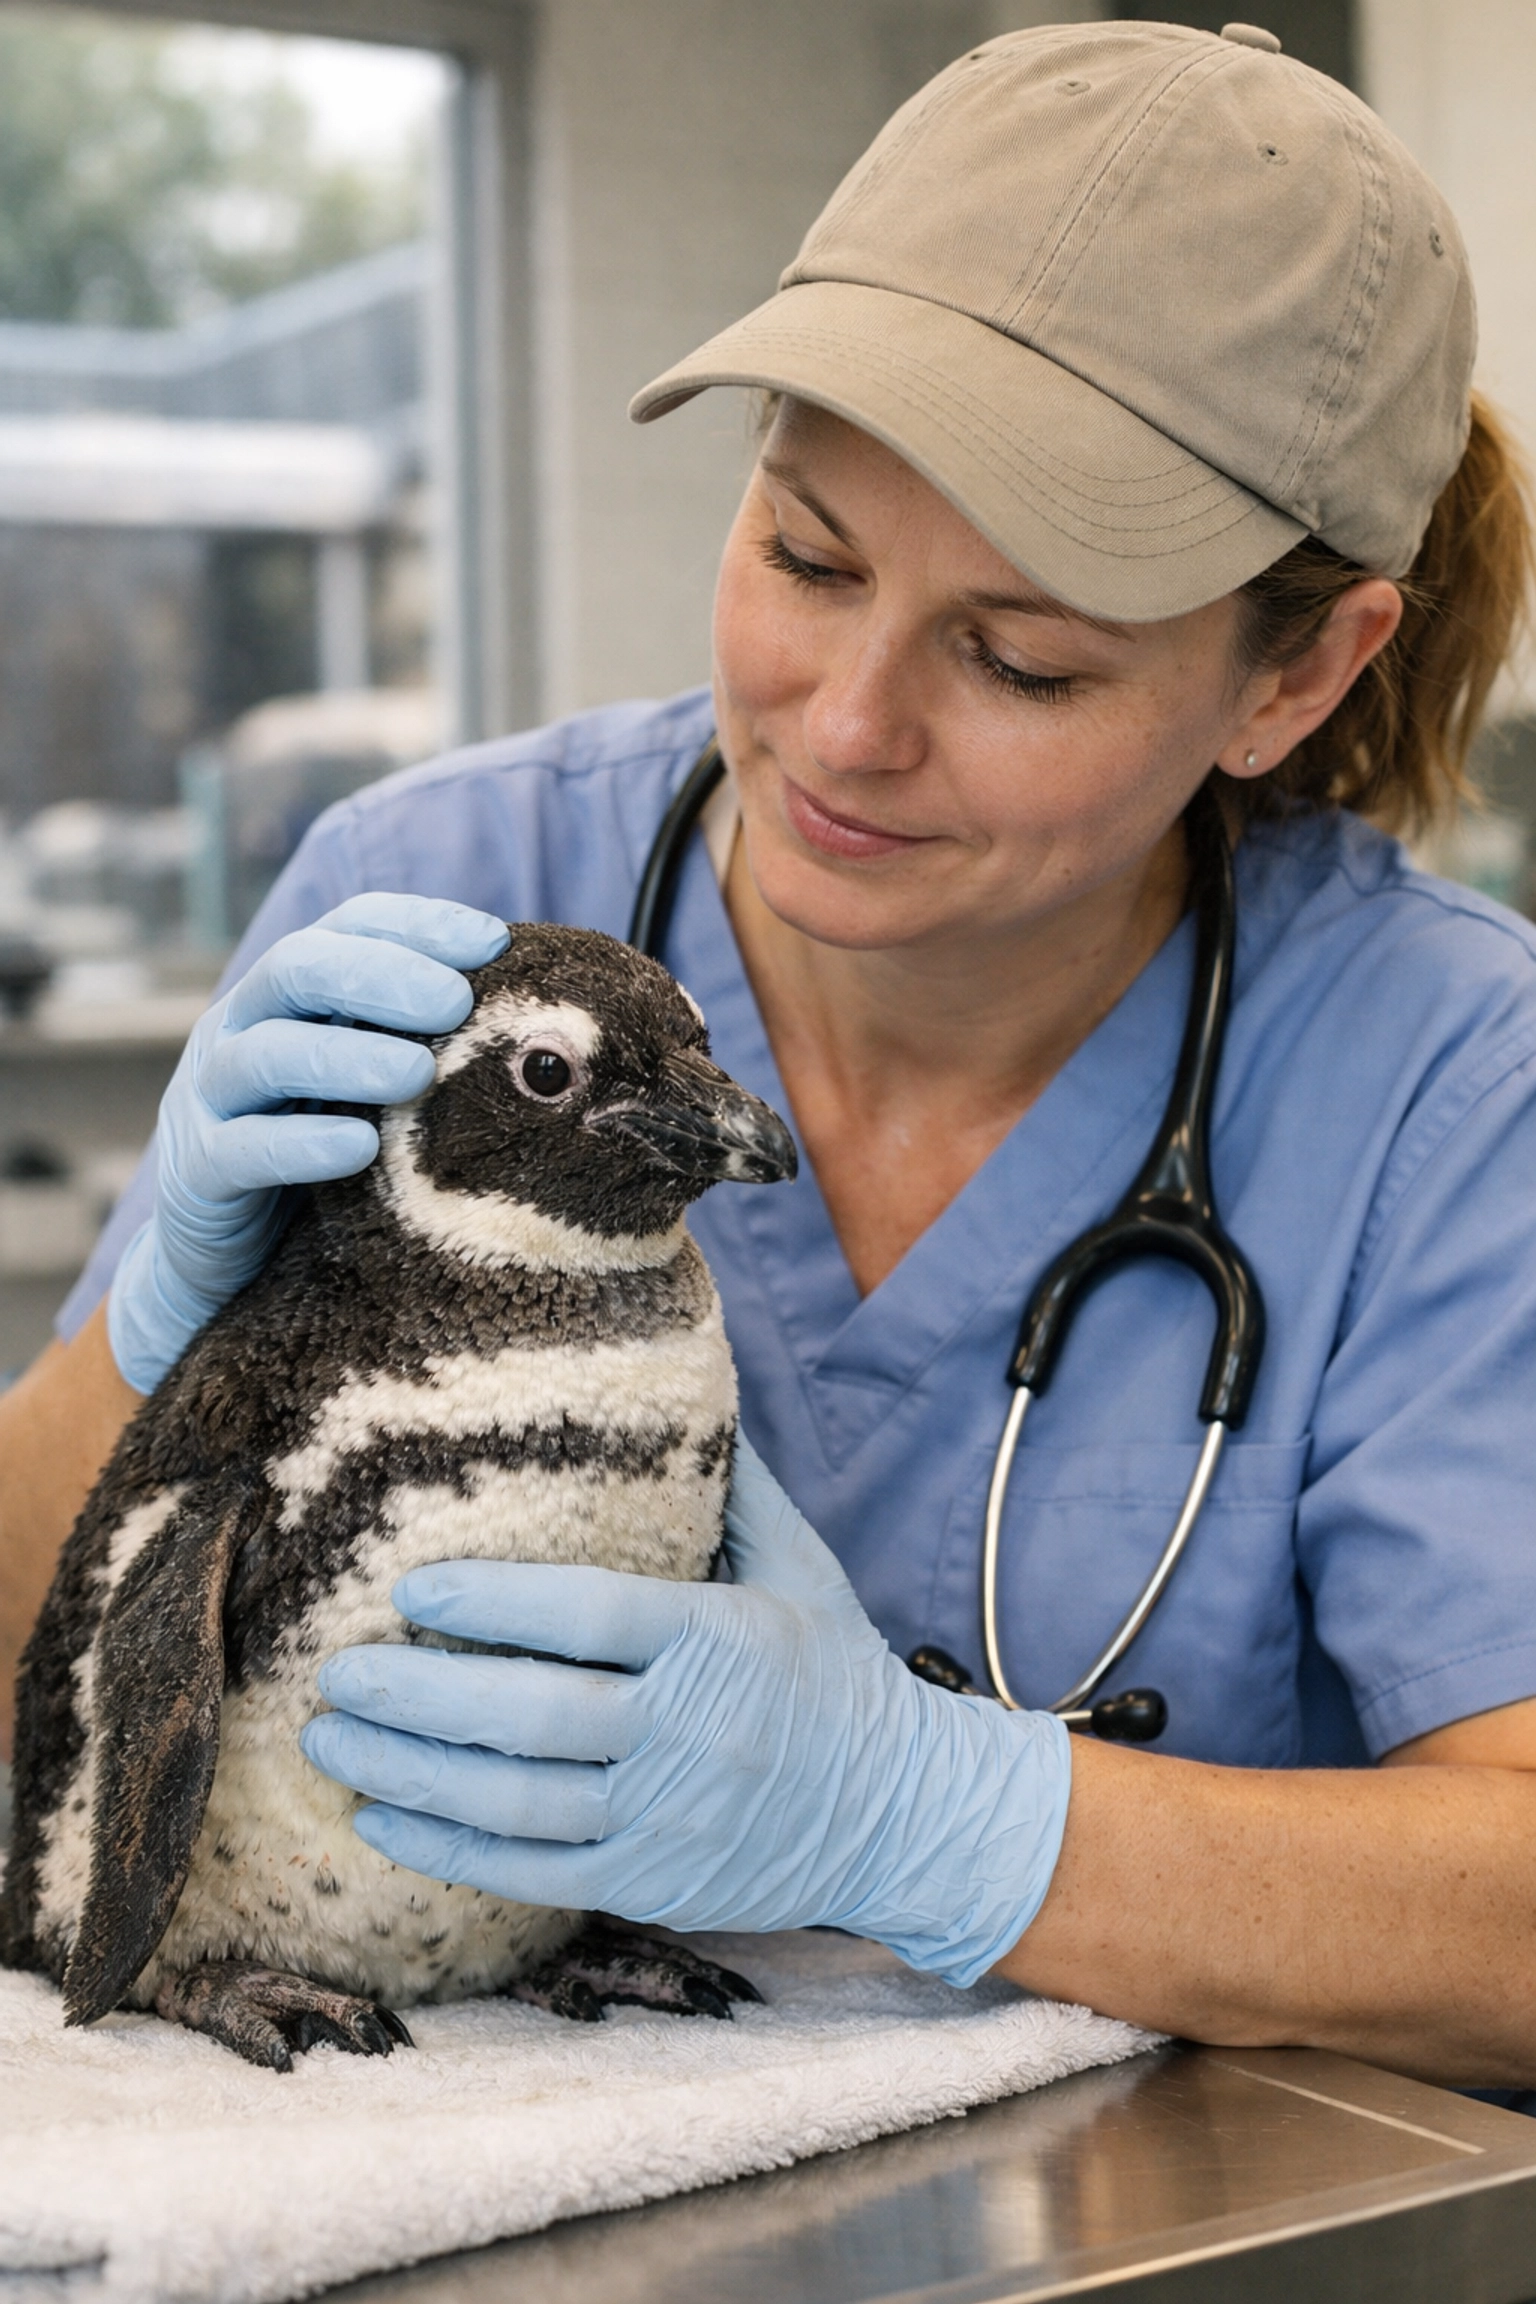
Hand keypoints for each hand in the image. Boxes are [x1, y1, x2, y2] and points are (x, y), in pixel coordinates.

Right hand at [108, 893, 508, 1392]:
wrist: (232, 1261)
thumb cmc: (333, 1161)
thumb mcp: (381, 1093)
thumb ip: (431, 1049)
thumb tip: (546, 1033)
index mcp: (293, 995)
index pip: (348, 927)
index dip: (416, 924)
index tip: (491, 942)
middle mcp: (243, 1027)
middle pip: (296, 970)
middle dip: (380, 976)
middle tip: (454, 1000)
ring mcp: (209, 1095)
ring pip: (264, 1054)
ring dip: (344, 1056)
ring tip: (415, 1071)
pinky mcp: (197, 1171)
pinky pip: (240, 1148)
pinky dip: (299, 1144)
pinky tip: (357, 1149)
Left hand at [301, 1438, 1071, 1986]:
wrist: (900, 1813)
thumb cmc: (833, 1669)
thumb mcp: (800, 1564)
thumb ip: (732, 1483)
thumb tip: (675, 1379)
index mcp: (720, 1640)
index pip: (590, 1616)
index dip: (492, 1603)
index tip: (407, 1589)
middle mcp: (689, 1732)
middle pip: (530, 1716)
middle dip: (417, 1696)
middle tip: (336, 1672)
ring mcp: (665, 1818)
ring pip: (514, 1801)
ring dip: (408, 1772)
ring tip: (329, 1739)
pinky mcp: (649, 1884)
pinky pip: (530, 1874)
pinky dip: (447, 1849)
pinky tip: (380, 1816)